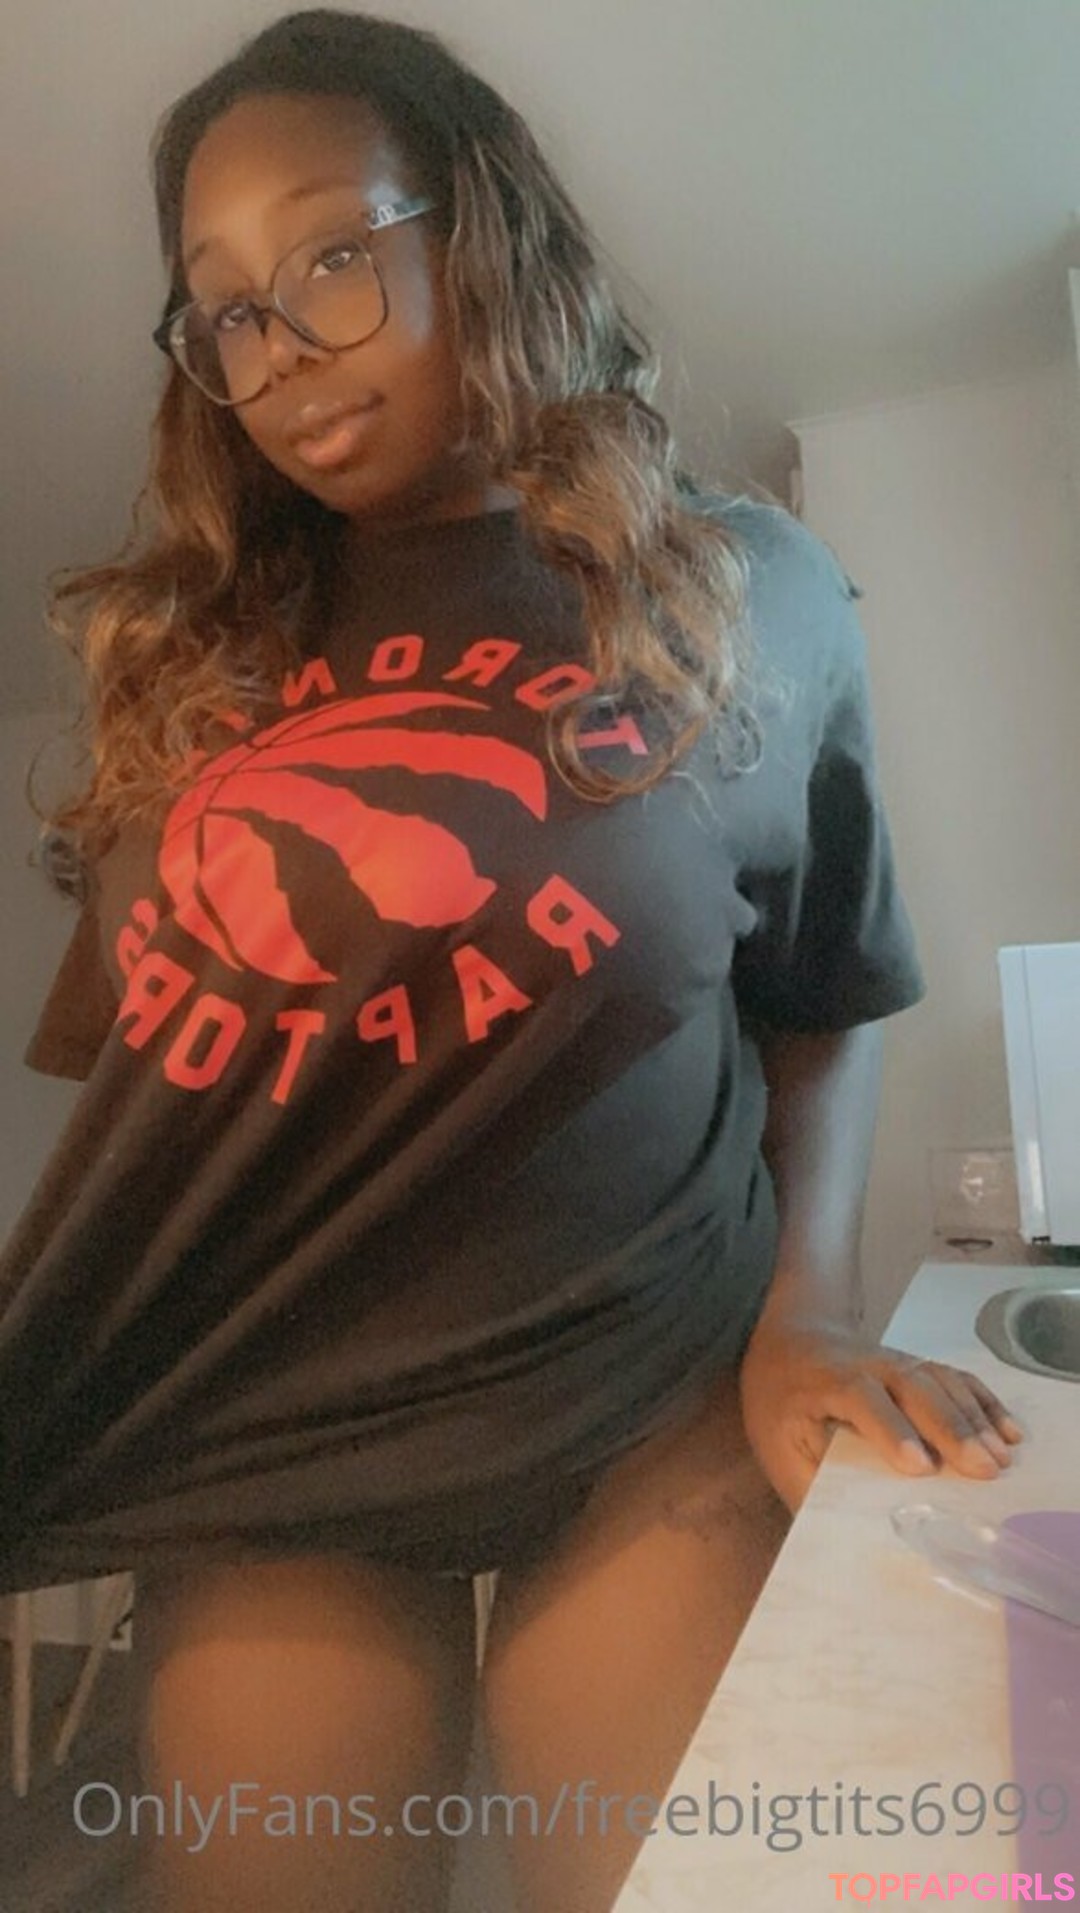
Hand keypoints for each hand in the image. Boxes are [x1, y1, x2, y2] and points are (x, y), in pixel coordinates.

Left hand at [738, 1317, 1023, 1512]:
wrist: (792, 1339)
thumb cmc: (780, 1401)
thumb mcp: (775, 1442)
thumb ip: (806, 1480)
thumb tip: (840, 1529)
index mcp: (825, 1380)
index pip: (861, 1397)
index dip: (890, 1429)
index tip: (919, 1466)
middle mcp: (867, 1363)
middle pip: (914, 1386)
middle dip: (950, 1426)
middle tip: (982, 1469)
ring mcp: (897, 1359)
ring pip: (941, 1381)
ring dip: (974, 1418)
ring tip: (1001, 1460)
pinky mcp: (918, 1364)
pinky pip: (957, 1378)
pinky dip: (985, 1402)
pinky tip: (1008, 1432)